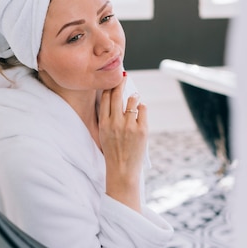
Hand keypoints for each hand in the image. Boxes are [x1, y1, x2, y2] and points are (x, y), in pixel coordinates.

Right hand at [98, 75, 147, 211]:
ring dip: (134, 97)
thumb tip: (115, 98)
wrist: (122, 171)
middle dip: (120, 82)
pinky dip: (142, 108)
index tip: (112, 79)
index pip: (105, 97)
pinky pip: (143, 109)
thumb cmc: (113, 152)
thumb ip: (107, 117)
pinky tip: (140, 111)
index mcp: (103, 123)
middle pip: (117, 94)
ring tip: (134, 98)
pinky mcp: (142, 129)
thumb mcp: (103, 134)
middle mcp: (115, 122)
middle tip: (123, 76)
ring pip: (132, 99)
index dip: (109, 86)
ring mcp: (129, 125)